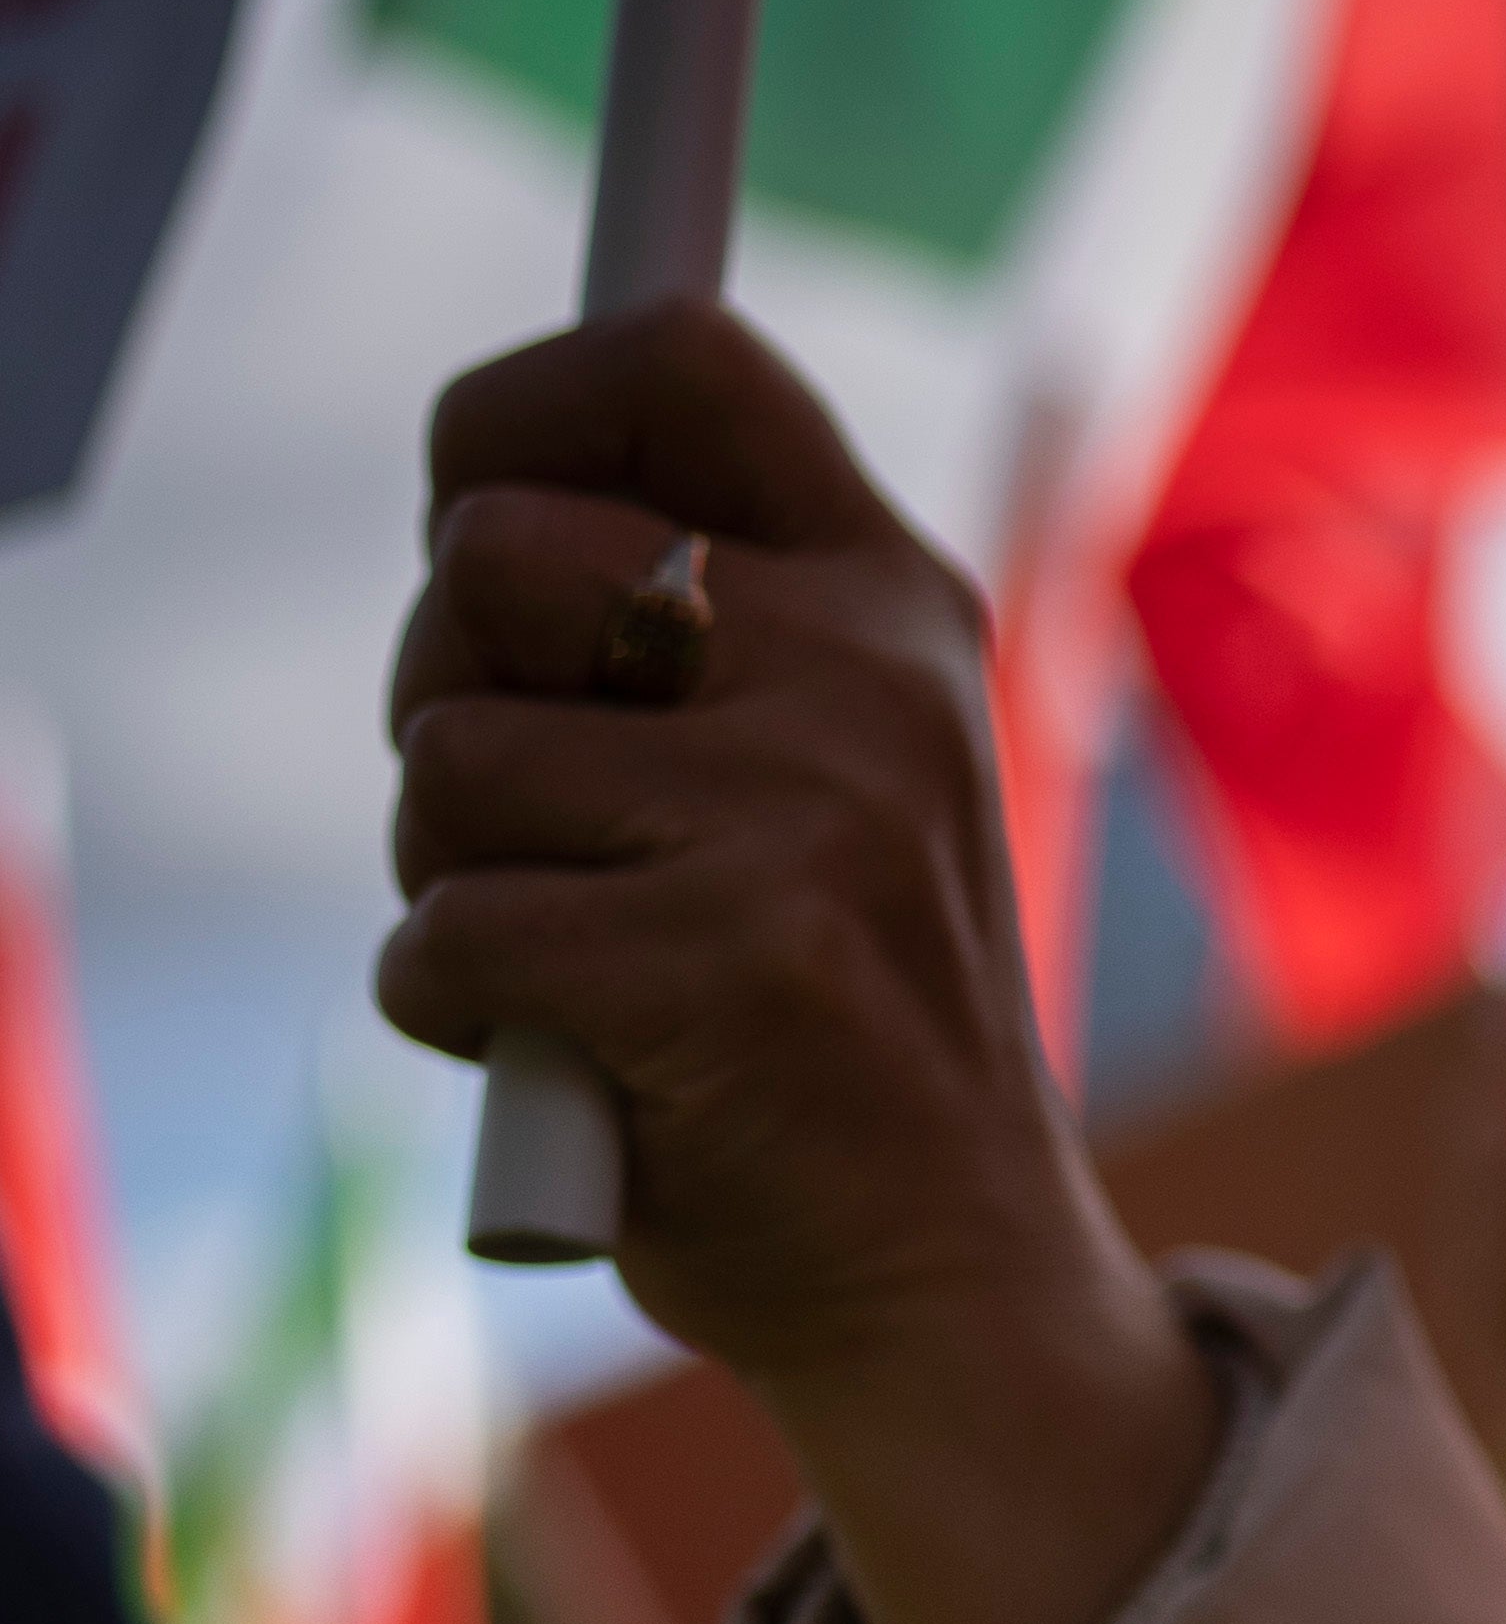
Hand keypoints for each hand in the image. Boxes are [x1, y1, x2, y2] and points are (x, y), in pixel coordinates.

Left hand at [383, 304, 1209, 1623]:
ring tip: (589, 953)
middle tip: (547, 821)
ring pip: (443, 759)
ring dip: (450, 876)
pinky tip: (583, 1055)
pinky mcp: (722, 959)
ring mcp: (810, 809)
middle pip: (486, 554)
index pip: (681, 358)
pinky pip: (439, 933)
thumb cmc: (827, 1009)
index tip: (468, 493)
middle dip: (446, 695)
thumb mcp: (820, 761)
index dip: (518, 399)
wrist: (949, 1265)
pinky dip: (460, 1013)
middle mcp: (868, 670)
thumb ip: (693, 625)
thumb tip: (473, 507)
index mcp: (894, 597)